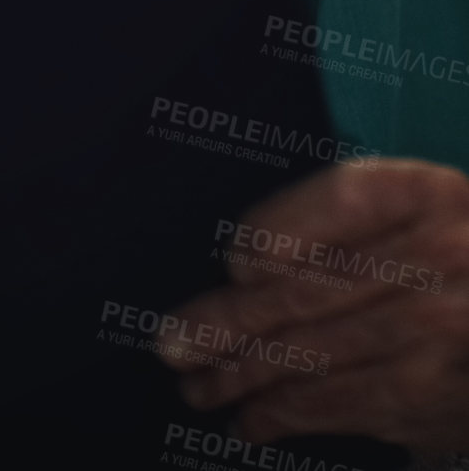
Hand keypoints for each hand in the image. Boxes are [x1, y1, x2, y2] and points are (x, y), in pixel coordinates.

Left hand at [155, 159, 468, 451]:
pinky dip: (292, 417)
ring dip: (247, 379)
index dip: (274, 235)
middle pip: (312, 292)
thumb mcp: (402, 203)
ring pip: (323, 359)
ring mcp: (448, 334)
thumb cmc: (439, 241)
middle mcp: (441, 259)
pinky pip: (354, 406)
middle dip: (229, 324)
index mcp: (420, 193)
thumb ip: (333, 219)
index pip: (334, 207)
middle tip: (172, 344)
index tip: (232, 265)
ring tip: (197, 387)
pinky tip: (252, 420)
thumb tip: (244, 268)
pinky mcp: (445, 397)